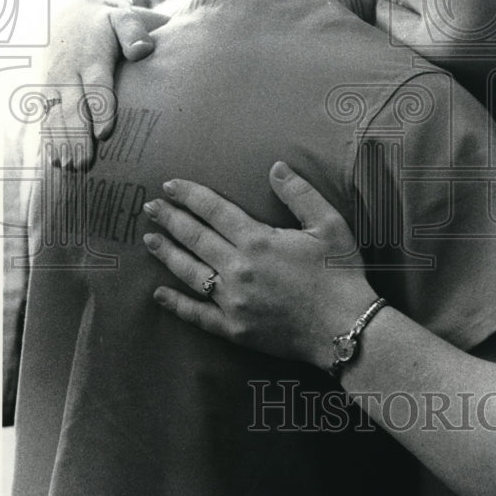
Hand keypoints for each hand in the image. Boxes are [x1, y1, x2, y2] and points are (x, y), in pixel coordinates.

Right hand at [42, 0, 167, 168]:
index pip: (96, 86)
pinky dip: (49, 139)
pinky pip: (46, 117)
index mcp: (91, 57)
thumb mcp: (124, 18)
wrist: (74, 15)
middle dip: (77, 136)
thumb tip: (143, 49)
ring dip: (62, 142)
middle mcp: (69, 72)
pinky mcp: (47, 90)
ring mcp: (54, 83)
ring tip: (70, 167)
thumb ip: (134, 32)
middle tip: (84, 163)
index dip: (100, 110)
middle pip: (73, 108)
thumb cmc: (109, 23)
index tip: (104, 133)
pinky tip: (55, 160)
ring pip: (56, 116)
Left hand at [144, 163, 376, 370]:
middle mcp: (238, 269)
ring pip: (189, 272)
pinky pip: (197, 315)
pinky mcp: (234, 328)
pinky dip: (176, 304)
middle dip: (170, 220)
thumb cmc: (340, 274)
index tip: (170, 186)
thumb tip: (275, 167)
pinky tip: (159, 294)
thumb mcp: (329, 224)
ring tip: (150, 240)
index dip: (190, 195)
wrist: (345, 328)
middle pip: (195, 238)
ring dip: (167, 254)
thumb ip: (299, 193)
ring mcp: (232, 301)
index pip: (214, 210)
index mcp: (258, 240)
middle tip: (150, 208)